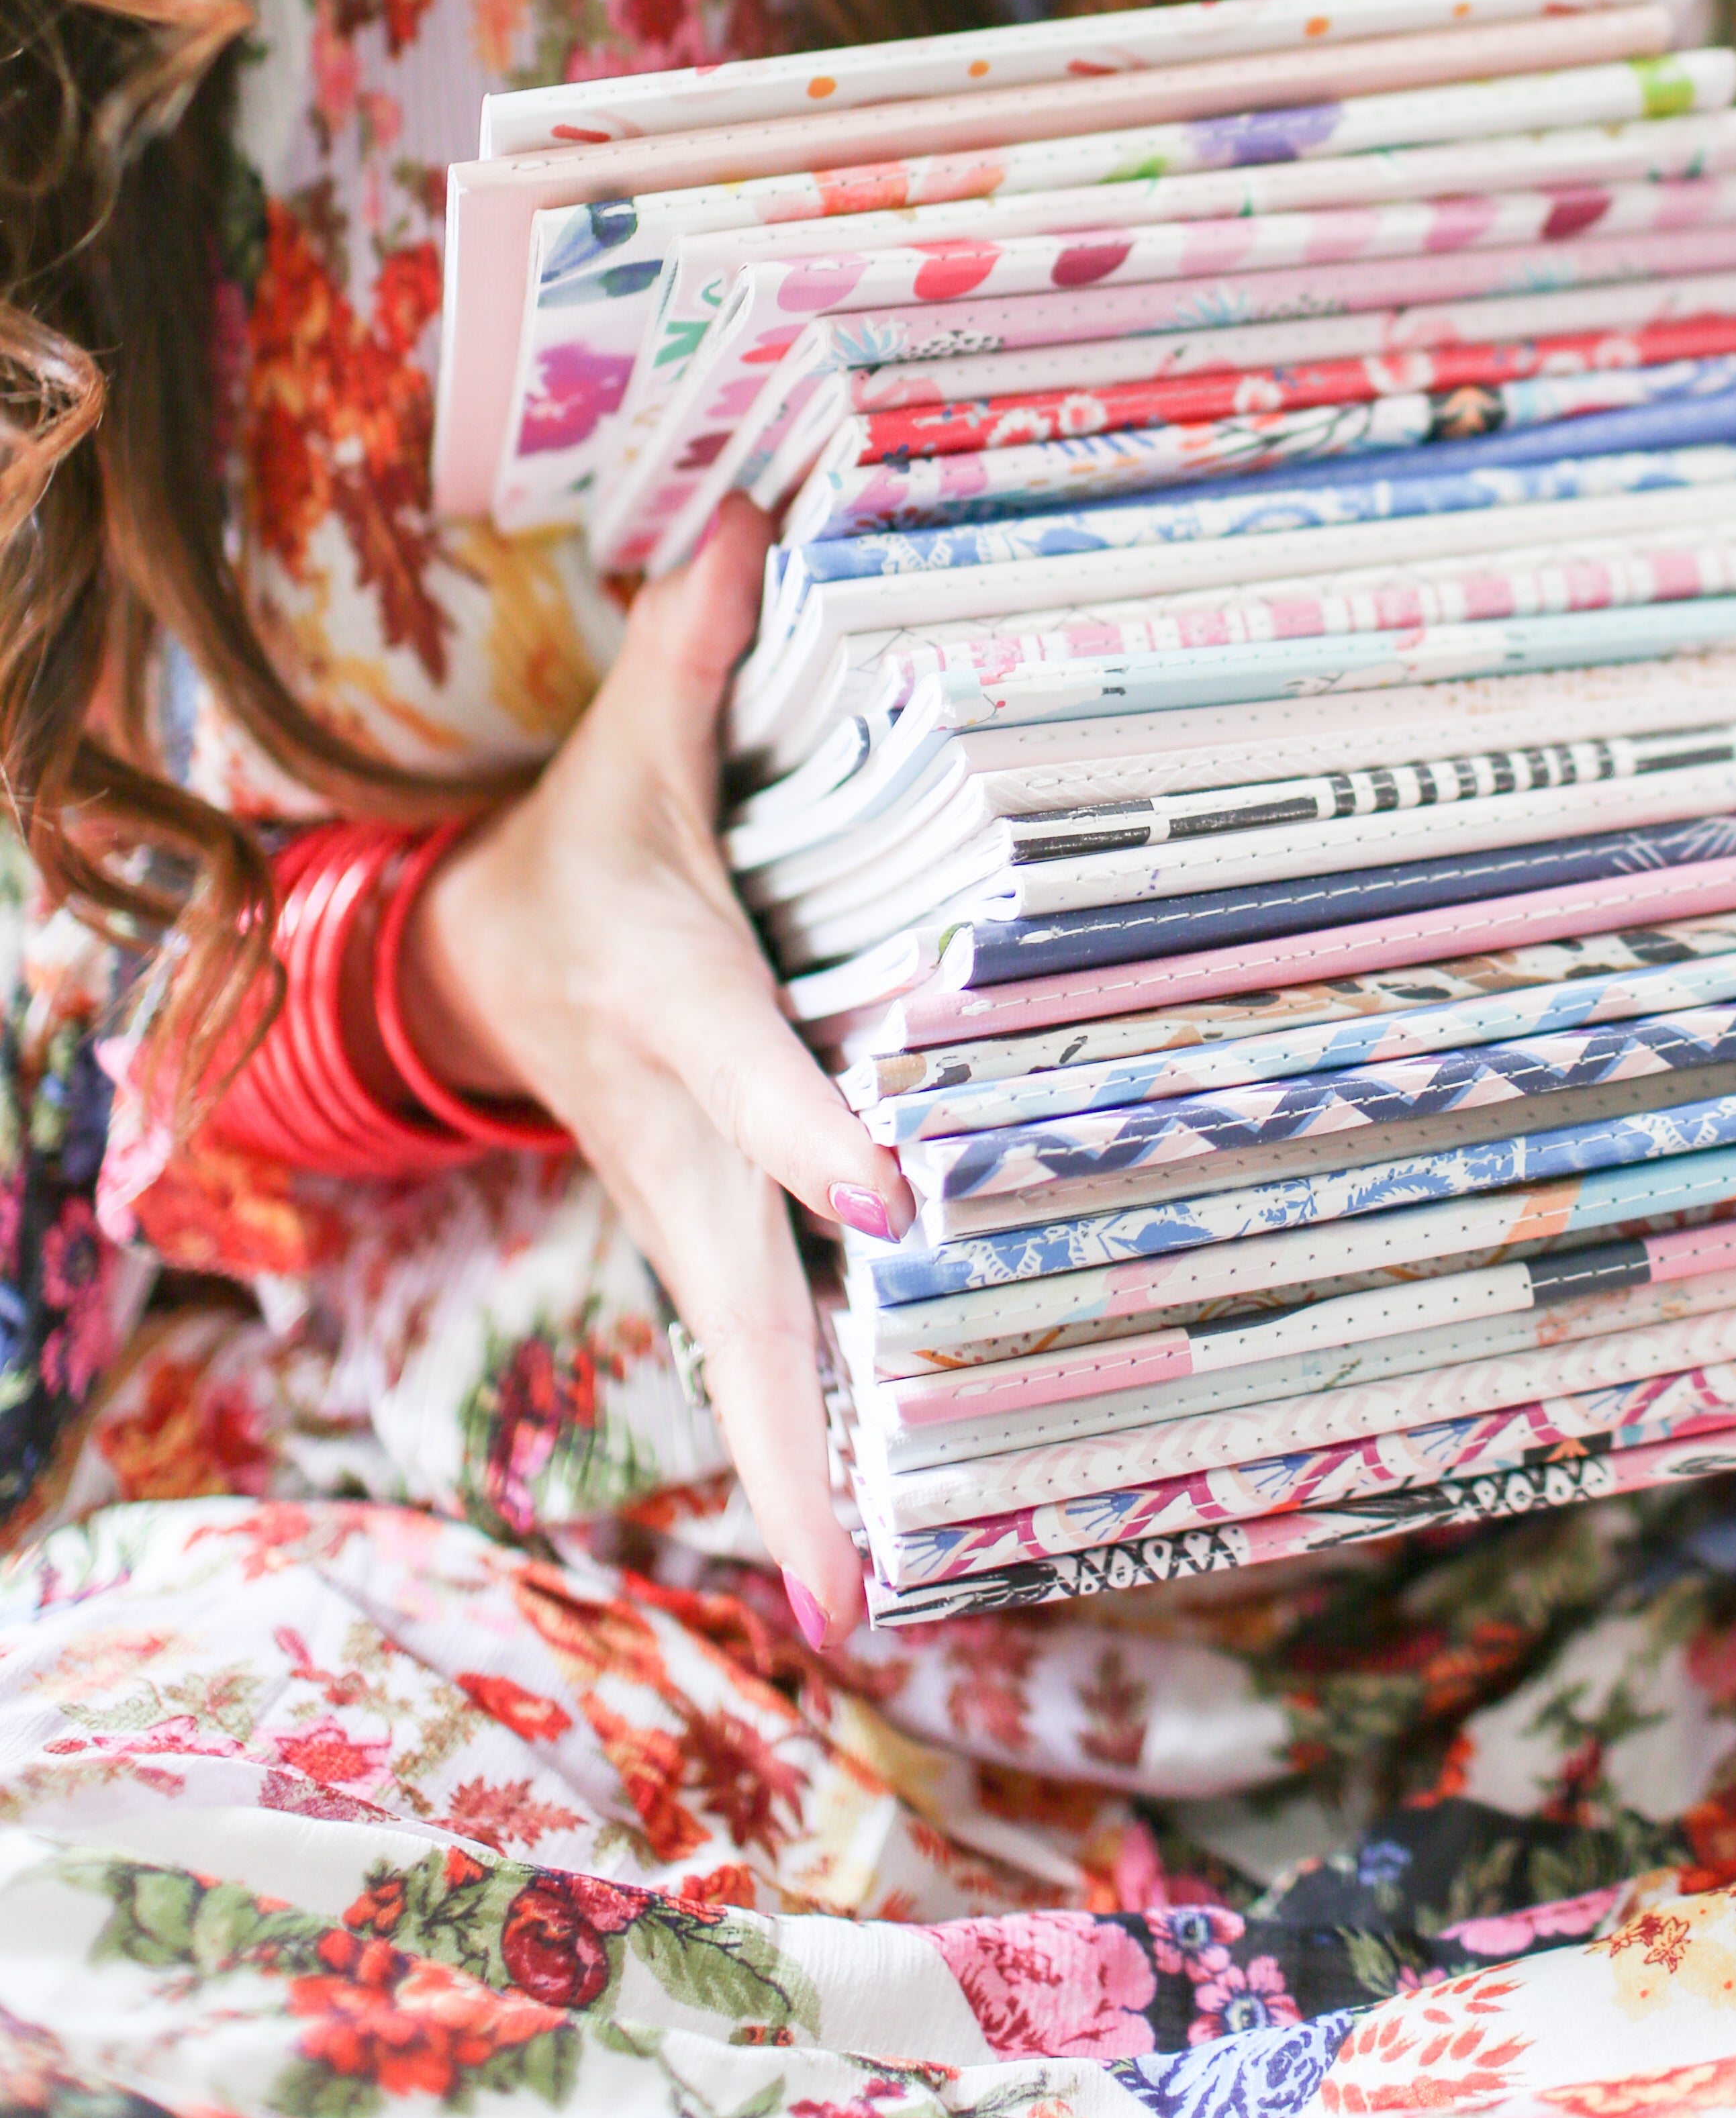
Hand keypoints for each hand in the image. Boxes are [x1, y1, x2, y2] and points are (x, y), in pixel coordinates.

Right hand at [398, 493, 910, 1639]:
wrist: (464, 968)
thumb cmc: (583, 851)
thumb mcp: (630, 747)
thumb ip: (700, 641)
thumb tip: (753, 505)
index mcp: (667, 994)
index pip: (747, 1067)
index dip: (811, 1125)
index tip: (890, 1198)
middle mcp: (676, 1129)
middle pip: (739, 1286)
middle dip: (794, 1427)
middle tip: (858, 1574)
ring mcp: (684, 1208)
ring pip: (747, 1355)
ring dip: (798, 1482)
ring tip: (872, 1612)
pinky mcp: (702, 1240)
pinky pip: (761, 1353)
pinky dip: (805, 1453)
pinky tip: (871, 1552)